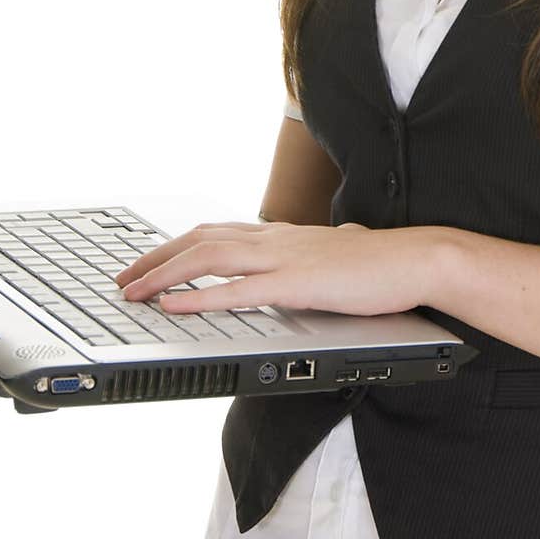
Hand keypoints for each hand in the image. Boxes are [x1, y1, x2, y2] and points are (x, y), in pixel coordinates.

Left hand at [112, 220, 443, 316]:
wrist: (415, 260)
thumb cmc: (382, 263)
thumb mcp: (335, 254)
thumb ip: (317, 256)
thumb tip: (319, 256)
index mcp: (282, 235)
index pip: (216, 232)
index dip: (176, 246)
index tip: (149, 262)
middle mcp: (275, 240)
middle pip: (200, 239)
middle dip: (155, 258)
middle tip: (124, 278)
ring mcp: (283, 259)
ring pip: (207, 258)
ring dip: (163, 275)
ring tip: (133, 291)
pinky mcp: (295, 285)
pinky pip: (235, 291)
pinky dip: (197, 298)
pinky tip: (173, 306)